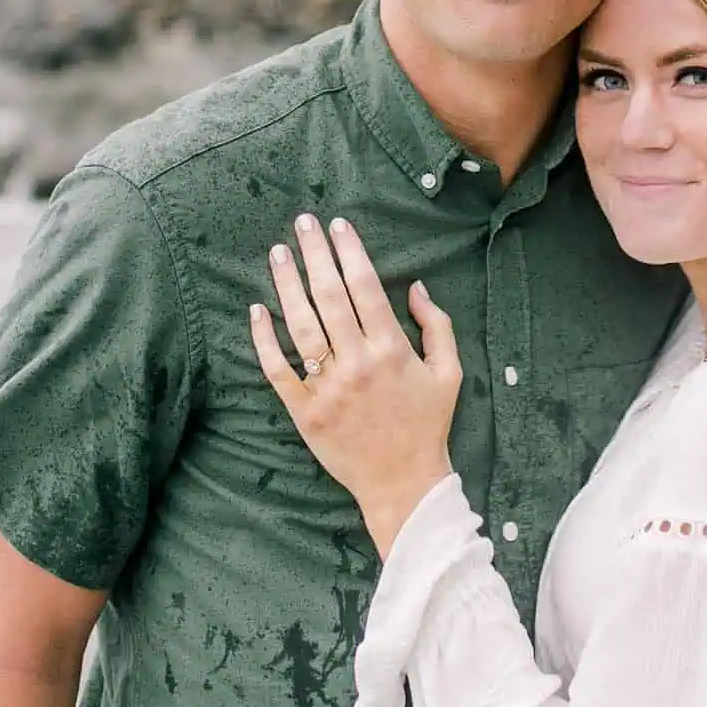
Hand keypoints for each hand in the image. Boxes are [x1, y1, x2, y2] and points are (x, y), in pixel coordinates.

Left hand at [251, 215, 461, 555]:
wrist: (403, 483)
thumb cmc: (427, 424)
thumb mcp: (449, 372)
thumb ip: (435, 325)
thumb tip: (415, 286)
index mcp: (391, 350)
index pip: (365, 287)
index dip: (349, 252)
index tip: (338, 225)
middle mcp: (356, 364)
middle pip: (329, 296)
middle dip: (315, 254)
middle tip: (302, 223)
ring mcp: (326, 388)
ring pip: (300, 326)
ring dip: (287, 285)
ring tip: (278, 253)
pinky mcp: (303, 411)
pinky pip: (277, 369)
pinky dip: (264, 339)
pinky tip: (257, 309)